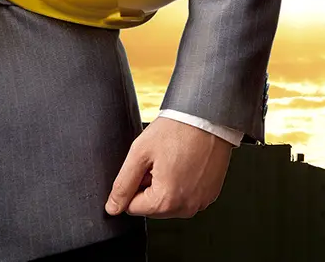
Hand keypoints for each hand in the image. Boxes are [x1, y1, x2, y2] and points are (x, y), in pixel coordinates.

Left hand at [105, 116, 233, 217]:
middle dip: (152, 186)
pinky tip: (189, 163)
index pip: (133, 207)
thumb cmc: (179, 129)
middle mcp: (187, 206)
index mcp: (166, 200)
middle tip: (163, 161)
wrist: (209, 117)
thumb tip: (113, 207)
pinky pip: (188, 196)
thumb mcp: (140, 153)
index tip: (147, 165)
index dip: (135, 183)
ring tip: (177, 160)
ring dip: (169, 185)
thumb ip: (122, 184)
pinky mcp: (211, 193)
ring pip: (171, 202)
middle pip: (153, 207)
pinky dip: (185, 183)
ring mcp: (201, 201)